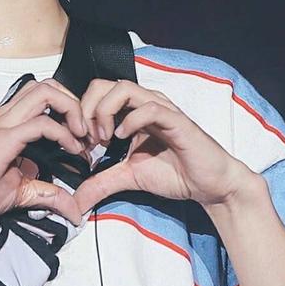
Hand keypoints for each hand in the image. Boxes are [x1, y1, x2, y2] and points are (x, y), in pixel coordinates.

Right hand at [0, 79, 89, 230]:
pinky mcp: (3, 139)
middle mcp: (4, 116)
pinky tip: (71, 149)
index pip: (42, 96)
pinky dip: (63, 133)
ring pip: (45, 92)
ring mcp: (3, 124)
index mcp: (6, 122)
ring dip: (71, 110)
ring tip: (82, 136)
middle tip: (86, 131)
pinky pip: (42, 123)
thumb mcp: (19, 193)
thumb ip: (47, 194)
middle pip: (47, 85)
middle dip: (74, 103)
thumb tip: (74, 209)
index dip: (68, 110)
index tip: (83, 138)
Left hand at [73, 79, 255, 216]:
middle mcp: (143, 104)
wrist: (208, 185)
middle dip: (86, 109)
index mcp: (130, 112)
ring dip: (105, 111)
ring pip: (123, 88)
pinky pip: (150, 108)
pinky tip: (123, 139)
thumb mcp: (128, 177)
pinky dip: (130, 120)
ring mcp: (160, 109)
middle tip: (86, 137)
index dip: (80, 115)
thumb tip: (76, 201)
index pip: (95, 95)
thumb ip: (101, 183)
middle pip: (102, 84)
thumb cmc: (175, 173)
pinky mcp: (176, 120)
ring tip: (103, 137)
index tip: (77, 142)